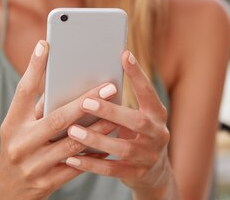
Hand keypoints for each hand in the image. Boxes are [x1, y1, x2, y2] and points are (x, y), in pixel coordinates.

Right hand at [0, 40, 118, 199]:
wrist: (7, 191)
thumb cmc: (19, 146)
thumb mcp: (18, 125)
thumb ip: (37, 106)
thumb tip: (63, 79)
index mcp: (11, 123)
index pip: (23, 91)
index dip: (34, 67)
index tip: (46, 44)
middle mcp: (20, 143)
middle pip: (57, 119)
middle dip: (86, 102)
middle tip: (110, 87)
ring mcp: (34, 165)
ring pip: (73, 144)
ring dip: (99, 128)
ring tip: (118, 113)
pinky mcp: (47, 183)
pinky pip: (77, 166)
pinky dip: (95, 154)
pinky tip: (111, 141)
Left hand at [63, 51, 173, 196]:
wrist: (154, 172)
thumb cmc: (135, 133)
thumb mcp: (135, 115)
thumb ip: (119, 101)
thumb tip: (89, 77)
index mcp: (157, 113)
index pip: (148, 91)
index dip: (138, 74)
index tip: (124, 55)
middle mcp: (157, 134)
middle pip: (137, 121)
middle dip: (111, 111)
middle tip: (86, 102)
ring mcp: (148, 156)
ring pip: (123, 147)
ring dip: (96, 138)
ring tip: (73, 130)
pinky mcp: (136, 175)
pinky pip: (111, 169)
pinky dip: (91, 163)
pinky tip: (72, 158)